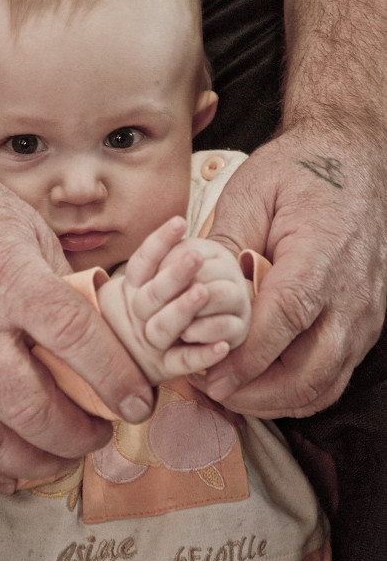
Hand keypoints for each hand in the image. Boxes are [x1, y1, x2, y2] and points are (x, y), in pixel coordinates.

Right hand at [0, 81, 152, 491]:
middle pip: (32, 407)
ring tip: (65, 455)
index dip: (114, 377)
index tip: (138, 402)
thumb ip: (63, 286)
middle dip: (78, 434)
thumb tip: (98, 331)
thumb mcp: (28, 231)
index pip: (75, 338)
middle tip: (102, 432)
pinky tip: (10, 471)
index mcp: (11, 283)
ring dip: (37, 461)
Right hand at [98, 216, 250, 383]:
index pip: (142, 263)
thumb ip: (161, 260)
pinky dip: (201, 355)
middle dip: (173, 275)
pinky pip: (182, 362)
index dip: (160, 242)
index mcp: (132, 289)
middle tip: (194, 257)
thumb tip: (178, 224)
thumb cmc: (148, 306)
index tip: (180, 222)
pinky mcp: (164, 367)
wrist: (124, 354)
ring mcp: (150, 342)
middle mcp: (138, 314)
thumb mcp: (147, 279)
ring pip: (161, 327)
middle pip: (151, 295)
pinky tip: (223, 346)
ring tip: (202, 293)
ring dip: (182, 310)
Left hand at [194, 128, 386, 417]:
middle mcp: (351, 294)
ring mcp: (365, 312)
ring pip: (325, 383)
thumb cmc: (299, 171)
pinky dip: (299, 389)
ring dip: (277, 400)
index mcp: (320, 257)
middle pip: (311, 370)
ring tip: (233, 395)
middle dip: (257, 394)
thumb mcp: (251, 193)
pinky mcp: (366, 321)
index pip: (285, 320)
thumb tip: (194, 290)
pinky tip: (264, 383)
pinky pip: (335, 373)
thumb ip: (225, 245)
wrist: (352, 161)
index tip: (211, 379)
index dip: (247, 359)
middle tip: (213, 392)